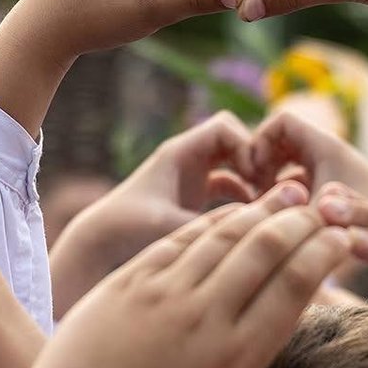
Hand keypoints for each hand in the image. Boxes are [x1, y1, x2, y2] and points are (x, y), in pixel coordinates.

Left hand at [0, 184, 351, 367]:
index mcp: (236, 359)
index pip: (295, 288)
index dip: (324, 253)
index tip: (342, 238)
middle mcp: (207, 320)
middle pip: (268, 250)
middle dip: (302, 221)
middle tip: (321, 207)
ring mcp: (166, 296)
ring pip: (226, 235)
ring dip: (262, 211)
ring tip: (286, 197)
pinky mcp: (129, 283)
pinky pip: (180, 239)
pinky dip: (212, 220)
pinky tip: (230, 211)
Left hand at [49, 111, 256, 315]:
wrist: (98, 241)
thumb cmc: (126, 229)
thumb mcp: (168, 226)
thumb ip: (211, 227)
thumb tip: (257, 227)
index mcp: (179, 152)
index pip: (225, 126)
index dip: (246, 145)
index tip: (254, 176)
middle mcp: (187, 158)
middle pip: (236, 139)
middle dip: (257, 161)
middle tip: (269, 190)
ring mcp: (191, 175)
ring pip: (236, 163)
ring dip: (253, 180)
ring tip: (265, 206)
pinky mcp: (192, 195)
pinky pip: (230, 185)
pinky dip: (244, 197)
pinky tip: (250, 220)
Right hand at [248, 107, 367, 211]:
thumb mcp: (321, 222)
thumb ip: (285, 219)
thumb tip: (248, 220)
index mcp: (327, 146)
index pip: (281, 121)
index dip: (260, 143)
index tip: (255, 178)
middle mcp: (329, 154)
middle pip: (280, 141)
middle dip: (260, 165)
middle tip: (254, 199)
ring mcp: (331, 173)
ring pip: (288, 166)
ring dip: (272, 185)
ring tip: (266, 216)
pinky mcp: (333, 193)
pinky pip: (300, 184)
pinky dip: (287, 200)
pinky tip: (283, 229)